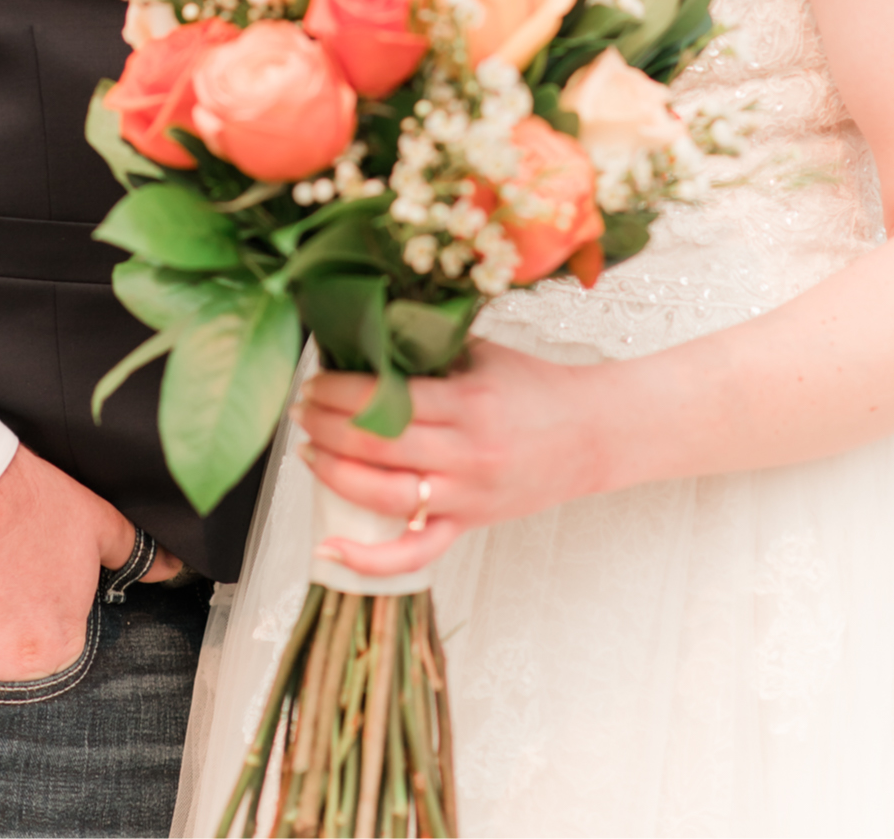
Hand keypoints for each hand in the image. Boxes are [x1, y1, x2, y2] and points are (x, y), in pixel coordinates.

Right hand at [0, 443, 182, 678]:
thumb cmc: (25, 500)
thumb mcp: (92, 522)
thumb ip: (132, 554)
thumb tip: (171, 568)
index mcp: (60, 646)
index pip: (54, 647)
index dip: (37, 612)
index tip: (23, 584)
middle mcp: (15, 670)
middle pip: (9, 662)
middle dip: (1, 632)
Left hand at [296, 339, 616, 579]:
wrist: (593, 433)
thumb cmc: (535, 387)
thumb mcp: (484, 353)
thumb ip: (429, 347)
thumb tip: (367, 334)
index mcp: (468, 401)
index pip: (386, 397)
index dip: (338, 390)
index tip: (314, 380)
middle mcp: (465, 452)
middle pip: (377, 443)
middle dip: (326, 425)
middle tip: (300, 409)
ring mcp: (467, 494)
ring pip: (384, 495)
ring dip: (334, 472)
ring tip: (308, 451)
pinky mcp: (469, 524)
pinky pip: (414, 551)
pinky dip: (369, 559)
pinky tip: (329, 549)